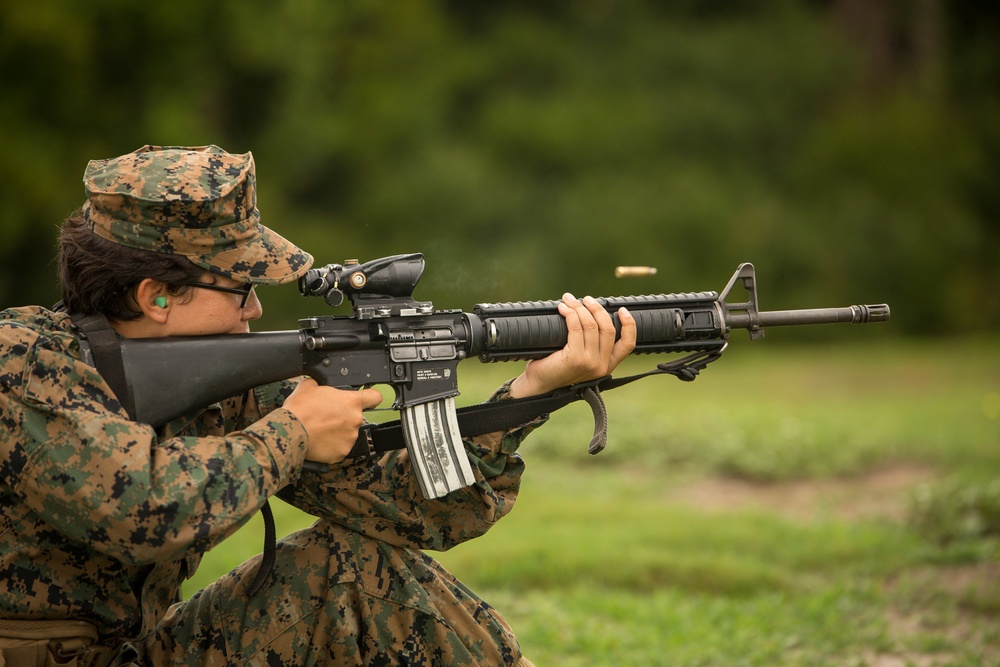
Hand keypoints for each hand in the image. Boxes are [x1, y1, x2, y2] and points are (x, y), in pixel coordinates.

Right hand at [282, 379, 383, 463]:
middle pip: (355, 417)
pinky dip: (331, 446)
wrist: (290, 432)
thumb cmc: (299, 409)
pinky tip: (319, 441)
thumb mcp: (308, 386)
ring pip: (347, 433)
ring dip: (337, 432)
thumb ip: (320, 385)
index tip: (367, 400)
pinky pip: (339, 448)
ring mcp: (350, 438)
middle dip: (343, 417)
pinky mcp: (342, 453)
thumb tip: (318, 384)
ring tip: (320, 430)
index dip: (370, 397)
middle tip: (327, 417)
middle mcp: (355, 420)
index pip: (375, 397)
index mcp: (351, 402)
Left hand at [508, 294, 636, 398]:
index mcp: (608, 365)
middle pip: (608, 328)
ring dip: (579, 307)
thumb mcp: (582, 358)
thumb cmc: (557, 368)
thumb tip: (592, 313)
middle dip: (597, 309)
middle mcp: (602, 365)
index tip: (622, 310)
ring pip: (591, 325)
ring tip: (569, 300)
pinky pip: (576, 328)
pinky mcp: (575, 358)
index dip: (629, 324)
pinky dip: (570, 314)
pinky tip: (563, 308)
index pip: (628, 344)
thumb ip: (593, 344)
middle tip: (586, 299)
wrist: (539, 384)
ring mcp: (590, 362)